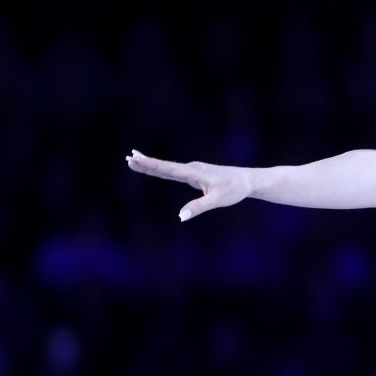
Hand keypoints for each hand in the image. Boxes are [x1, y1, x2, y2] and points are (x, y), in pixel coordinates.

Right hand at [125, 150, 253, 221]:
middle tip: (128, 158)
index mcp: (195, 173)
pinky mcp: (195, 175)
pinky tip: (154, 168)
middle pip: (165, 167)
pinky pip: (175, 172)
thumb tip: (180, 217)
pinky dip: (162, 169)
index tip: (136, 158)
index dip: (151, 165)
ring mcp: (193, 171)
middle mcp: (192, 169)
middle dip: (146, 163)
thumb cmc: (234, 190)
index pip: (168, 169)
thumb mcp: (218, 200)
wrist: (248, 180)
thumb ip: (198, 207)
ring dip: (151, 165)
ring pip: (168, 169)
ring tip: (134, 160)